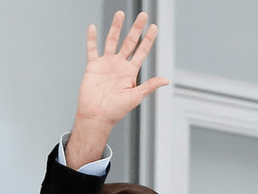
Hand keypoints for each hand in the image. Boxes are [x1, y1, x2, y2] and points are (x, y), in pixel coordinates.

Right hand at [66, 11, 168, 169]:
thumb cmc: (116, 110)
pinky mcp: (93, 66)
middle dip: (136, 28)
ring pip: (112, 41)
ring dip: (116, 27)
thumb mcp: (135, 97)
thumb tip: (166, 80)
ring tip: (120, 13)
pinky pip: (92, 49)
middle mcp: (119, 65)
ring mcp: (106, 64)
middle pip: (129, 42)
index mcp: (131, 72)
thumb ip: (149, 86)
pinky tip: (93, 28)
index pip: (142, 51)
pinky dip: (92, 39)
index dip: (148, 39)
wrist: (96, 116)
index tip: (154, 26)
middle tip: (143, 15)